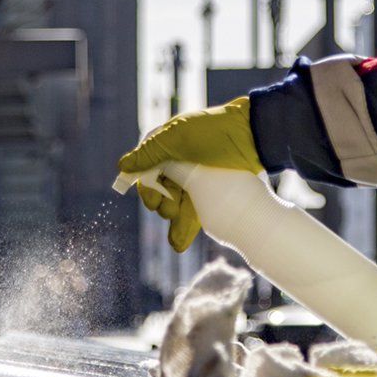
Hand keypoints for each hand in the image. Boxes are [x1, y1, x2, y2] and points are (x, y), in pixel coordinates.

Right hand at [118, 97, 261, 252]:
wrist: (254, 136)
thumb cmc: (214, 132)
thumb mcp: (178, 139)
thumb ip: (150, 153)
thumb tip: (122, 167)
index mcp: (166, 146)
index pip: (146, 172)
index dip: (147, 188)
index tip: (152, 201)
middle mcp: (178, 162)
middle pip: (160, 190)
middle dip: (162, 205)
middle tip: (170, 211)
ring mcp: (195, 177)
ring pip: (176, 203)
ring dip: (174, 221)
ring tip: (177, 237)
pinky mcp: (211, 191)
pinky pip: (193, 211)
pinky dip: (185, 227)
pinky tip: (178, 243)